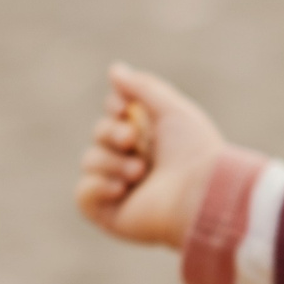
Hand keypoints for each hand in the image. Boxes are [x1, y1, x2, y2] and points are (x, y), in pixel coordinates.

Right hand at [74, 62, 226, 250]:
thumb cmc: (193, 151)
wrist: (201, 193)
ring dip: (111, 161)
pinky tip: (121, 189)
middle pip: (98, 134)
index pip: (113, 114)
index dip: (113, 108)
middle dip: (111, 132)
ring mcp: (119, 189)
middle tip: (132, 139)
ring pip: (90, 161)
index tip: (124, 108)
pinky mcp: (109, 214)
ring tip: (139, 171)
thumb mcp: (170, 109)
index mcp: (149, 138)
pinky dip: (96, 187)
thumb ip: (142, 87)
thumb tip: (114, 69)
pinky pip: (83, 193)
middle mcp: (132, 162)